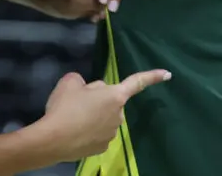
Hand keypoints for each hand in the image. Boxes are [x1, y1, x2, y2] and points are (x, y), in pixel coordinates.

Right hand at [40, 69, 171, 161]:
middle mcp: (118, 115)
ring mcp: (111, 134)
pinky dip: (88, 131)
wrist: (53, 139)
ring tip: (72, 118)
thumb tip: (87, 91)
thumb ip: (84, 82)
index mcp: (115, 96)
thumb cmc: (65, 107)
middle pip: (110, 101)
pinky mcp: (102, 148)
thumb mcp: (71, 82)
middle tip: (77, 101)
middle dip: (99, 99)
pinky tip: (74, 131)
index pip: (136, 82)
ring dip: (93, 116)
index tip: (168, 74)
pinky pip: (96, 133)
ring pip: (103, 117)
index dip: (152, 76)